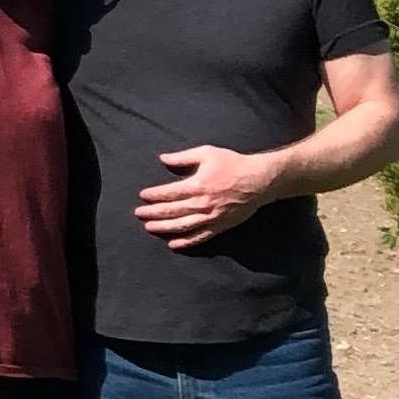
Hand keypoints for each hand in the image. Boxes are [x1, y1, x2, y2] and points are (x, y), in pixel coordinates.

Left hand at [136, 145, 277, 250]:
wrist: (259, 180)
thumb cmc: (232, 164)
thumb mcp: (207, 153)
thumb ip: (183, 157)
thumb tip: (162, 158)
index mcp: (198, 185)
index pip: (170, 193)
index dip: (154, 195)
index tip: (142, 196)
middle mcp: (203, 204)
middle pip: (172, 211)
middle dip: (153, 213)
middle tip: (138, 214)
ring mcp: (212, 217)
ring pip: (183, 226)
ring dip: (164, 228)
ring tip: (149, 228)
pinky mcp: (221, 226)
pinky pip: (200, 237)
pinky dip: (186, 242)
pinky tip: (173, 244)